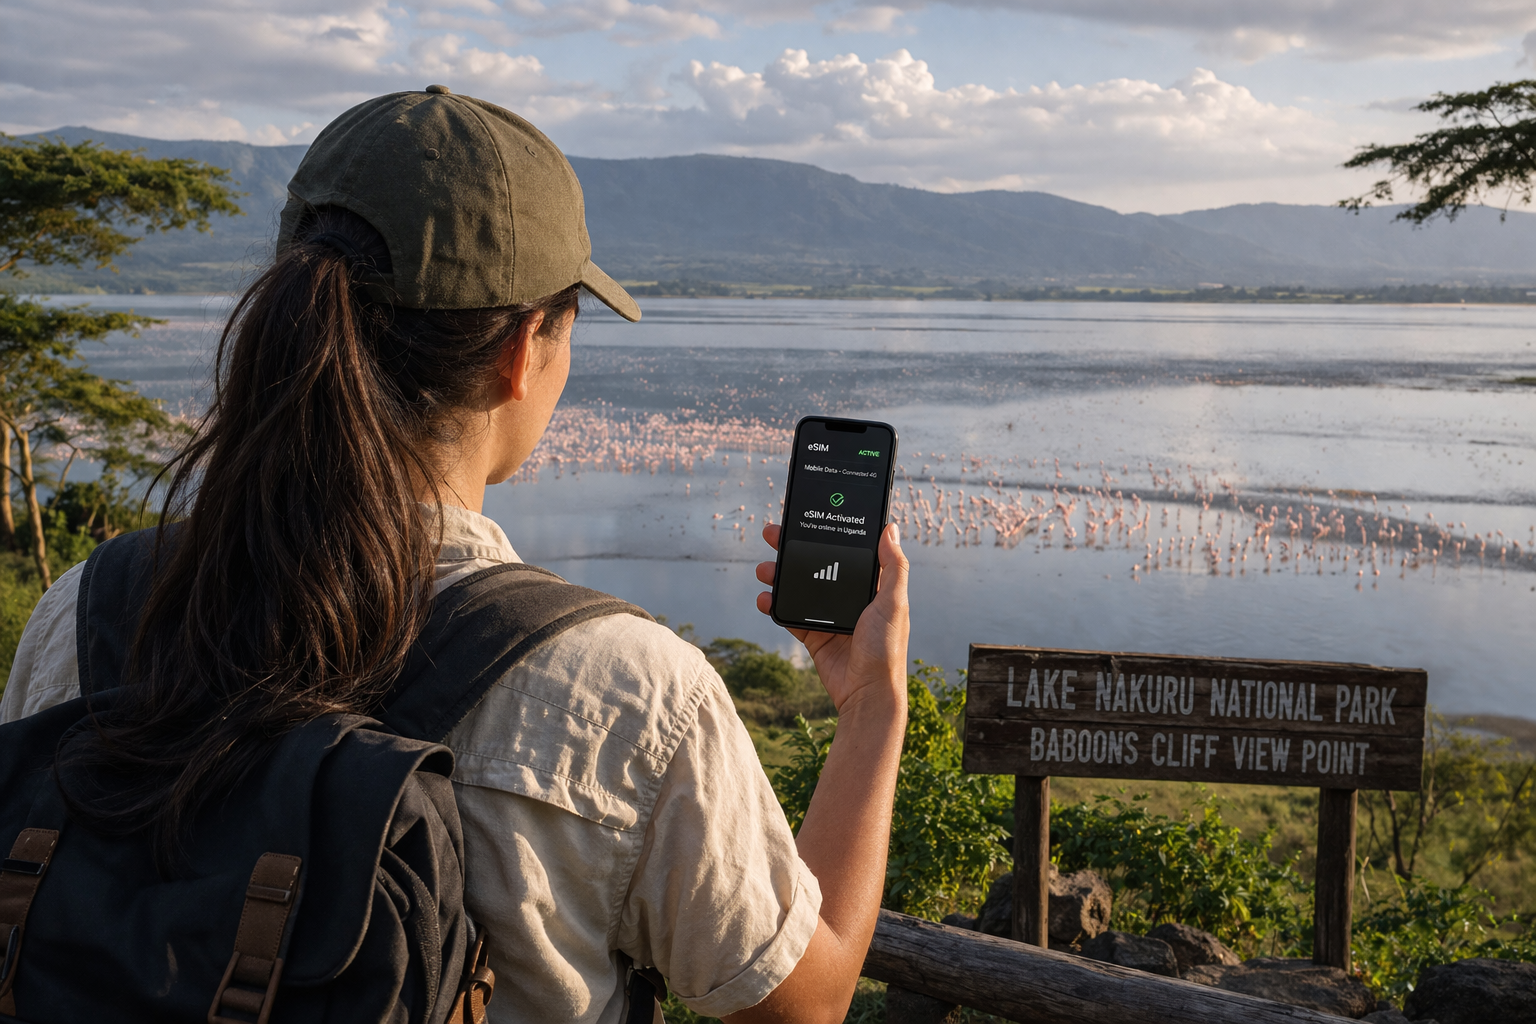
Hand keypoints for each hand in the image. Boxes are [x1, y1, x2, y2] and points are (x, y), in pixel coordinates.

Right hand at [755, 523, 909, 712]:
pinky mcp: (814, 636)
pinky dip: (775, 605)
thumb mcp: (893, 603)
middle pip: (818, 565)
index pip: (847, 553)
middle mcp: (850, 598)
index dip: (827, 535)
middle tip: (773, 534)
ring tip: (764, 569)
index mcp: (871, 588)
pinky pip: (790, 615)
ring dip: (779, 575)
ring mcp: (829, 617)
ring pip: (800, 587)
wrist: (867, 694)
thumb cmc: (887, 650)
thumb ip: (893, 567)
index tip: (809, 518)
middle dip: (794, 549)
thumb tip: (891, 528)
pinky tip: (764, 598)